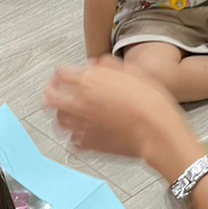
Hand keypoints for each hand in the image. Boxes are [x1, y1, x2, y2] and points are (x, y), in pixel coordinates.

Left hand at [45, 57, 199, 169]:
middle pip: (50, 96)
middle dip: (51, 91)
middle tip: (56, 91)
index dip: (61, 72)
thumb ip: (109, 66)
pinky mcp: (88, 144)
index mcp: (90, 81)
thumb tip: (97, 64)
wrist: (157, 131)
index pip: (61, 73)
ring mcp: (82, 125)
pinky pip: (72, 139)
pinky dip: (74, 134)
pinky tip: (82, 131)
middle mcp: (81, 102)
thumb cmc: (150, 103)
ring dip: (60, 114)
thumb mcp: (133, 72)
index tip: (63, 75)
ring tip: (66, 112)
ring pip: (58, 120)